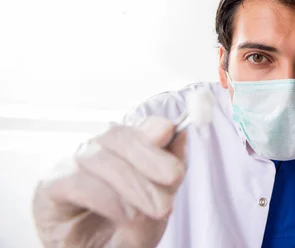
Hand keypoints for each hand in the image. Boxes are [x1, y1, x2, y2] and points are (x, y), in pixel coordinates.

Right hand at [32, 116, 187, 247]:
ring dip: (134, 183)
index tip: (175, 145)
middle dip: (151, 156)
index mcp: (119, 147)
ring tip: (158, 208)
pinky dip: (108, 198)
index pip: (135, 126)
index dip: (156, 132)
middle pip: (117, 135)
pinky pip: (78, 182)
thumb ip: (166, 173)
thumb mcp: (156, 204)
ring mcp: (68, 165)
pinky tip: (127, 214)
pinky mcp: (50, 186)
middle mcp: (92, 149)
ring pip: (99, 157)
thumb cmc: (123, 232)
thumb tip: (180, 134)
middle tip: (174, 177)